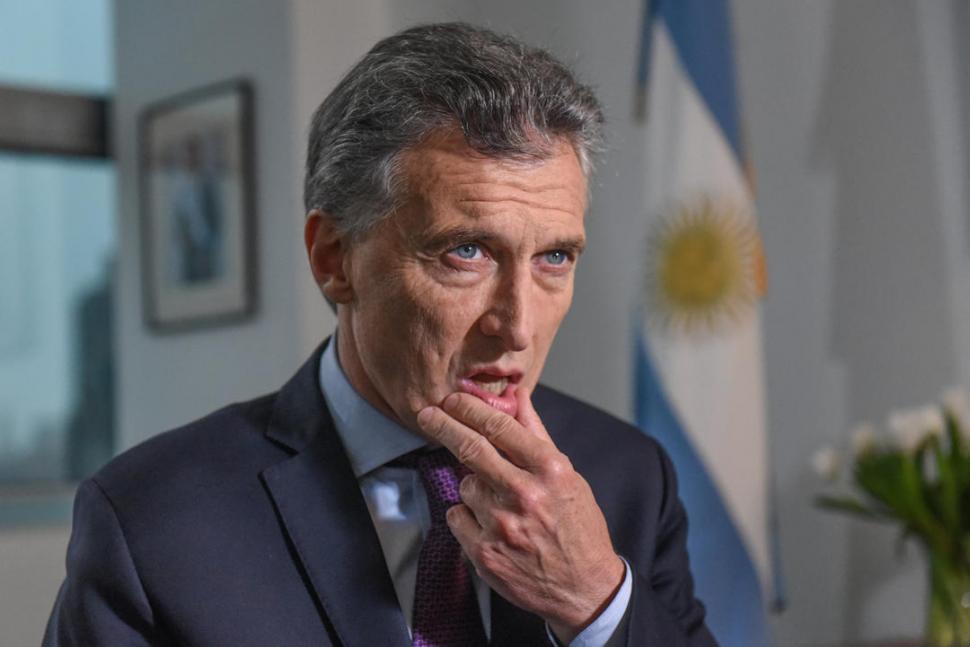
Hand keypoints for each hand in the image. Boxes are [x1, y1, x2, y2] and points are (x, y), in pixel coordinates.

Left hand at [416, 390, 625, 642]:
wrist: (583, 587)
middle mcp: (524, 495)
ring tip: (499, 502)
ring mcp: (501, 525)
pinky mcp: (484, 553)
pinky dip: (466, 515)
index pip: (499, 428)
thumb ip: (536, 434)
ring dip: (473, 485)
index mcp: (549, 470)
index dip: (469, 408)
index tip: (453, 399)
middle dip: (443, 425)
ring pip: (464, 486)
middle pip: (470, 449)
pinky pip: (456, 516)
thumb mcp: (567, 475)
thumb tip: (516, 396)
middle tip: (427, 414)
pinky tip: (489, 524)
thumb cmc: (577, 526)